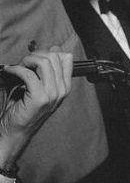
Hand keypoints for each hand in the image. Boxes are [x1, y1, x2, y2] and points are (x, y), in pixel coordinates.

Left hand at [0, 50, 73, 166]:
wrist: (16, 132)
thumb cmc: (25, 110)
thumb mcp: (41, 89)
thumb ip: (47, 72)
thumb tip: (49, 50)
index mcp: (65, 87)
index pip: (66, 58)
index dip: (49, 52)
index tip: (36, 58)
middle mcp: (61, 90)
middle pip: (54, 57)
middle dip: (35, 55)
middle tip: (23, 62)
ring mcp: (52, 94)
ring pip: (44, 62)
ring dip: (27, 60)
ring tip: (18, 67)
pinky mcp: (38, 98)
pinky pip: (28, 74)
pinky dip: (16, 69)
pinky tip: (10, 72)